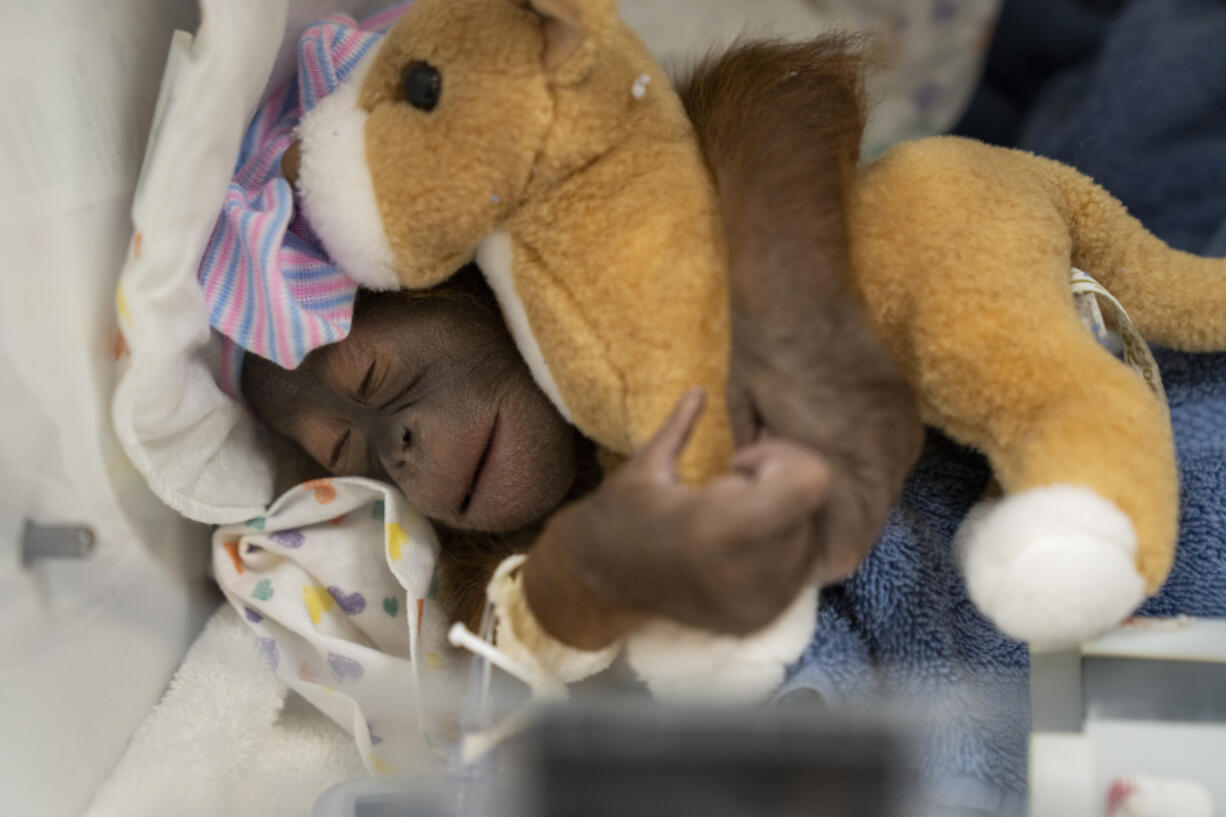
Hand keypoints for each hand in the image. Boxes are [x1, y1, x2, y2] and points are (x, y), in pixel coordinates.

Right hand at [523, 388, 830, 648]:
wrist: (596, 582)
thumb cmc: (620, 513)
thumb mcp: (646, 464)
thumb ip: (681, 425)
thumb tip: (700, 390)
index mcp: (717, 527)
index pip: (812, 481)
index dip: (780, 460)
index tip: (741, 464)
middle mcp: (744, 573)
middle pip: (810, 507)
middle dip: (777, 492)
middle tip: (728, 496)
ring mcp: (754, 605)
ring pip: (809, 539)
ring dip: (779, 524)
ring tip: (730, 527)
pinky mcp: (758, 621)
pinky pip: (798, 572)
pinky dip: (777, 553)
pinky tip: (737, 550)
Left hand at [725, 309, 922, 584]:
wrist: (799, 295)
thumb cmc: (761, 361)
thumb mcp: (749, 431)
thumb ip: (767, 481)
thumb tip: (773, 507)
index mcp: (835, 476)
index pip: (842, 555)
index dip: (812, 558)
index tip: (786, 541)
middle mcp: (881, 463)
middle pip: (867, 532)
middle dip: (833, 530)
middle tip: (794, 507)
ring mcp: (901, 435)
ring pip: (884, 498)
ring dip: (854, 499)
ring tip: (812, 471)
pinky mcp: (908, 411)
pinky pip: (895, 460)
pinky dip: (869, 465)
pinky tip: (838, 443)